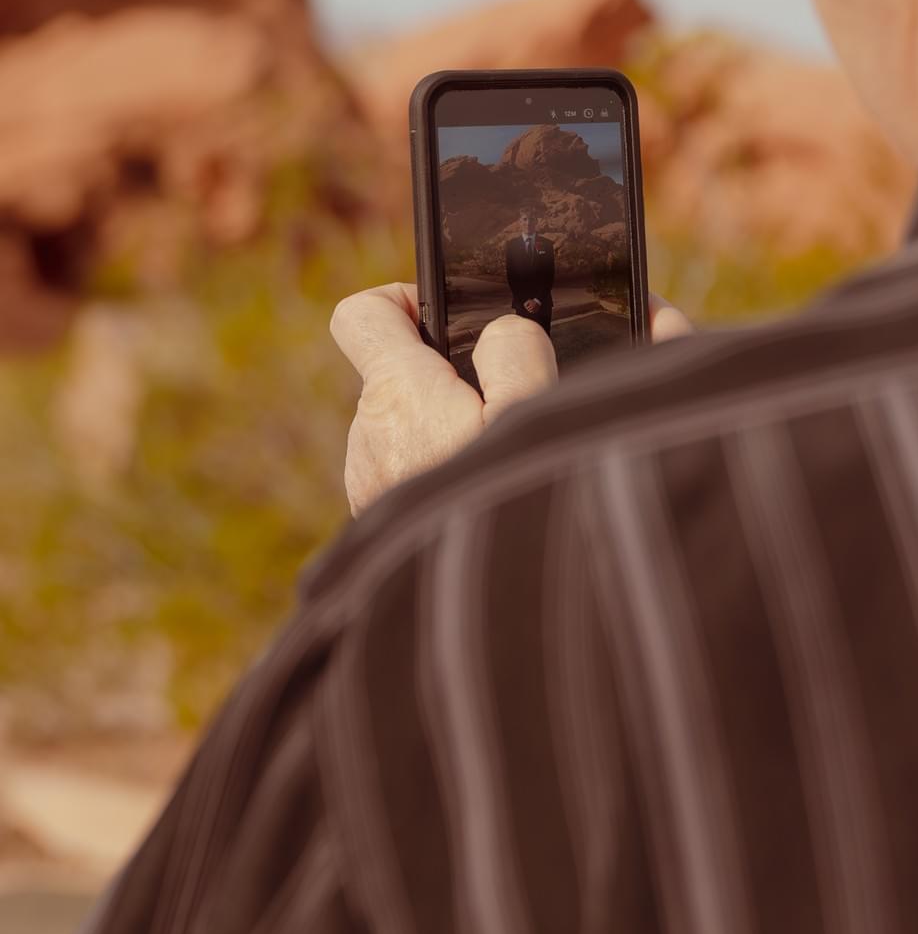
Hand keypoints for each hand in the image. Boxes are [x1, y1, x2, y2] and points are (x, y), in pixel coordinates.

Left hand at [332, 284, 692, 512]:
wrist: (485, 634)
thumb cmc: (513, 512)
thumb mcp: (538, 407)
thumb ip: (518, 348)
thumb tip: (504, 333)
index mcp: (398, 394)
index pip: (363, 313)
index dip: (405, 299)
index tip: (453, 317)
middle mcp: (369, 439)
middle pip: (400, 376)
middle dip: (452, 379)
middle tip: (513, 401)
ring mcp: (372, 491)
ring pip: (410, 433)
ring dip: (451, 436)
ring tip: (508, 463)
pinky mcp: (384, 537)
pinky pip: (412, 482)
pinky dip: (446, 480)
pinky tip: (489, 507)